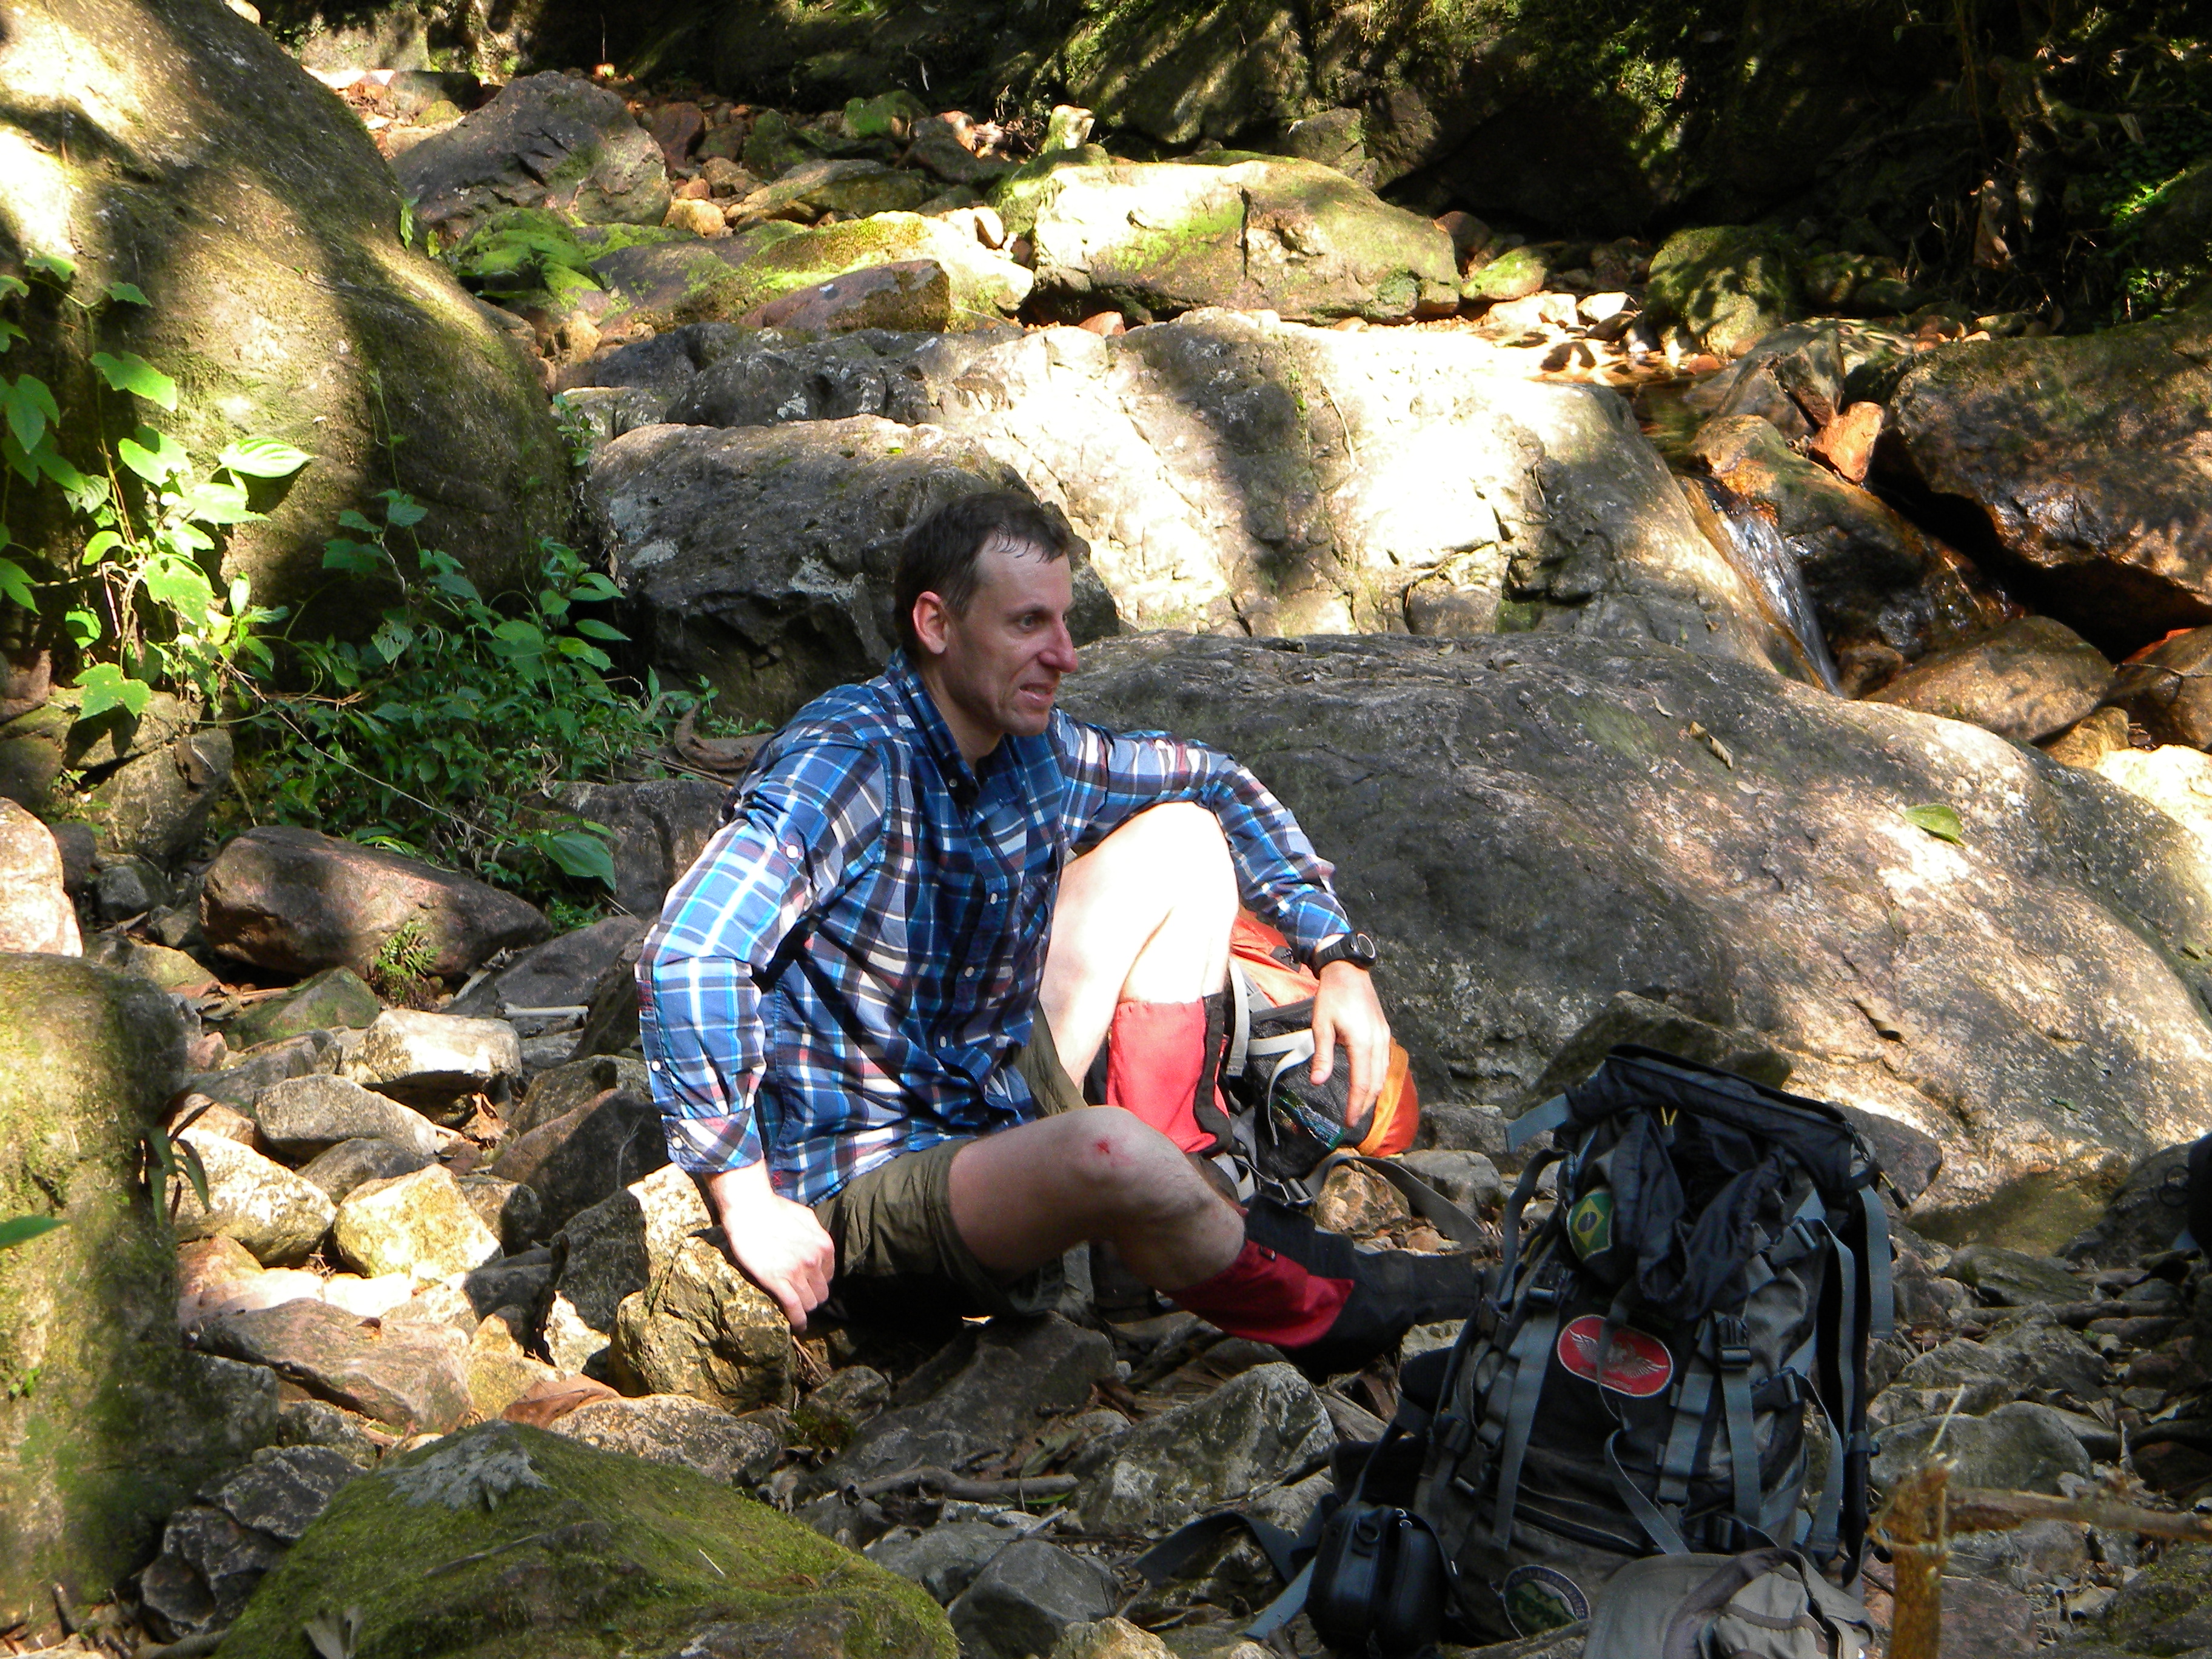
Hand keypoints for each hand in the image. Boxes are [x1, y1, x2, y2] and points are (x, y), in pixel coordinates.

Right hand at [698, 1161, 835, 1331]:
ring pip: (810, 1303)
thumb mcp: (805, 1217)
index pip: (828, 1276)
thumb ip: (816, 1235)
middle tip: (801, 1299)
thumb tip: (819, 1247)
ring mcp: (797, 1272)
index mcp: (824, 1245)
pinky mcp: (778, 1281)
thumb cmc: (774, 1209)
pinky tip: (797, 1326)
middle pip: (821, 1292)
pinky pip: (795, 1308)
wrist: (750, 1209)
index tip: (808, 1286)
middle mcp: (815, 1260)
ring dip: (804, 1309)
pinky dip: (798, 1321)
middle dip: (812, 1297)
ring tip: (796, 1312)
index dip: (817, 1283)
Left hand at [1310, 957, 1391, 1119]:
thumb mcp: (1321, 1025)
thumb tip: (1318, 1082)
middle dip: (1365, 1104)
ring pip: (1383, 1074)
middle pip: (1376, 1083)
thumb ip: (1322, 1055)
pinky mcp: (1384, 1033)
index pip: (1362, 1083)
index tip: (1349, 1121)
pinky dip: (1378, 1079)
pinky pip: (1384, 1063)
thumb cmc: (1332, 996)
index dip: (1356, 1105)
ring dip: (1373, 1094)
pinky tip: (1369, 1085)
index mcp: (1362, 1042)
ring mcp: (1384, 1037)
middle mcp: (1378, 1042)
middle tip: (1353, 1120)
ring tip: (1360, 1107)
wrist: (1349, 972)